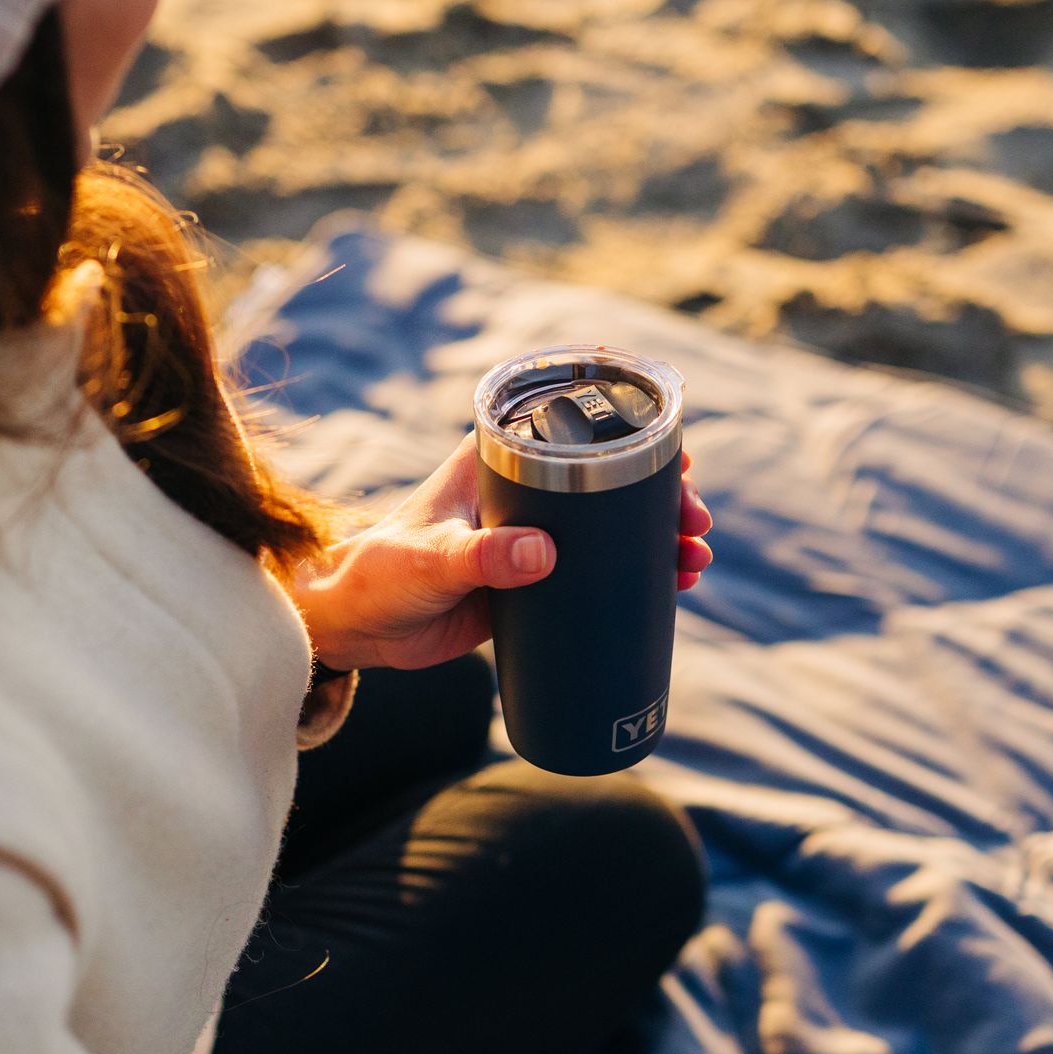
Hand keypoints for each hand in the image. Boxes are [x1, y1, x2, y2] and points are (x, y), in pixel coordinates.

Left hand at [287, 436, 714, 671]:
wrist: (358, 625)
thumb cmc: (379, 575)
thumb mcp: (431, 561)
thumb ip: (481, 557)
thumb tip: (544, 554)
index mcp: (497, 461)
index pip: (576, 428)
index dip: (634, 434)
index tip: (677, 456)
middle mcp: (523, 492)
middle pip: (610, 481)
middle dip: (661, 498)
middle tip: (694, 524)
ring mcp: (533, 537)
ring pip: (611, 528)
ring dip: (658, 540)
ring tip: (693, 563)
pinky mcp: (534, 581)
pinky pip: (597, 573)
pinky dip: (636, 578)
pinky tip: (673, 589)